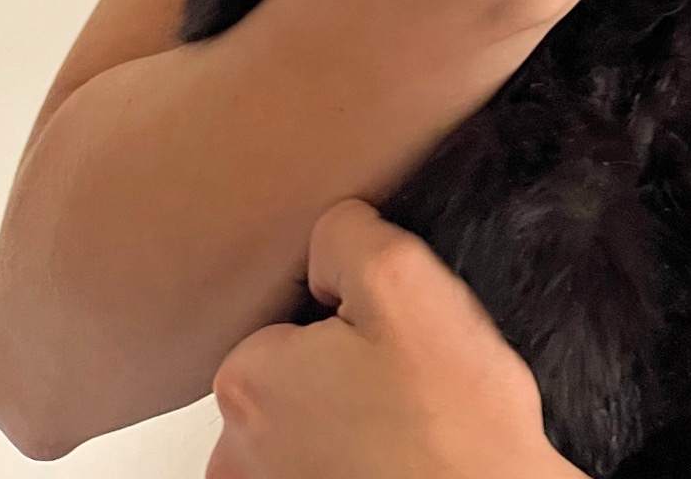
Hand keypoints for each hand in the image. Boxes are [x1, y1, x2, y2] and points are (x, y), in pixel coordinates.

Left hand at [207, 199, 581, 478]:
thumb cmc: (454, 421)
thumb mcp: (405, 278)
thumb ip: (344, 235)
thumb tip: (328, 239)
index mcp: (247, 381)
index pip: (285, 311)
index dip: (347, 311)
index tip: (390, 337)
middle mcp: (236, 454)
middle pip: (288, 371)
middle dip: (338, 365)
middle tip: (404, 378)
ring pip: (304, 424)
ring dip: (346, 416)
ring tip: (406, 420)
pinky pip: (320, 464)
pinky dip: (353, 458)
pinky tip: (398, 455)